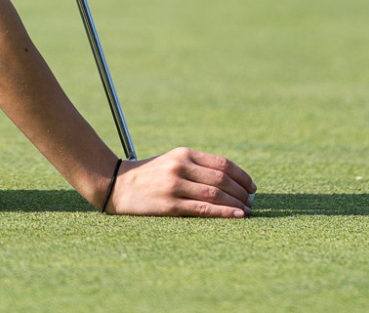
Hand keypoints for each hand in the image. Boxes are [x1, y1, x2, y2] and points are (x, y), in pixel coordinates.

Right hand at [104, 148, 256, 217]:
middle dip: (242, 192)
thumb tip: (228, 180)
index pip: (222, 164)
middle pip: (222, 179)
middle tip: (252, 202)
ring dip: (236, 203)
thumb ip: (197, 166)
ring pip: (215, 194)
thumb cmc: (149, 174)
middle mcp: (181, 166)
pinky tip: (237, 216)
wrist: (116, 183)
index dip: (242, 176)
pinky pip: (203, 209)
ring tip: (247, 211)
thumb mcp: (173, 160)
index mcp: (185, 153)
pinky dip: (224, 212)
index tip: (252, 187)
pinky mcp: (169, 205)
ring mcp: (175, 185)